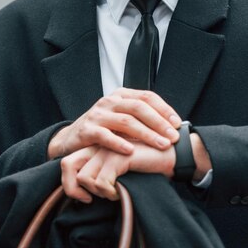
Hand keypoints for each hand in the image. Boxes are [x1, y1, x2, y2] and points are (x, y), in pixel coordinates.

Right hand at [47, 88, 181, 159]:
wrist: (70, 140)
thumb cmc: (102, 130)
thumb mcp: (121, 118)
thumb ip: (140, 118)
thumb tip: (171, 125)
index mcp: (121, 95)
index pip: (147, 97)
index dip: (164, 109)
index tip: (178, 123)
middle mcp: (110, 101)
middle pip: (139, 108)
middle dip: (159, 123)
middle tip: (173, 137)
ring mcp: (98, 114)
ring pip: (127, 121)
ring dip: (147, 134)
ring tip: (161, 145)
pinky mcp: (87, 130)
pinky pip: (105, 135)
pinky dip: (119, 143)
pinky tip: (131, 151)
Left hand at [61, 143, 174, 202]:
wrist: (170, 156)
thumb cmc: (145, 166)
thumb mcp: (118, 170)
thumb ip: (101, 172)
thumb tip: (83, 192)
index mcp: (96, 146)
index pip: (67, 163)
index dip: (69, 184)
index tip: (85, 199)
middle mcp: (98, 145)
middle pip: (67, 166)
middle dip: (74, 189)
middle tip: (89, 200)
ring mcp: (108, 148)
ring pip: (85, 178)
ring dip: (99, 192)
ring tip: (114, 193)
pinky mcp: (119, 155)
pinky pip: (102, 181)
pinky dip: (111, 193)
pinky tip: (122, 193)